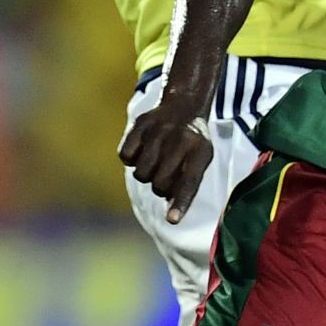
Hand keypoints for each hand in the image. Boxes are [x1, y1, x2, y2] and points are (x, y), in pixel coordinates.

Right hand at [119, 98, 214, 223]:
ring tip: (155, 160)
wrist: (183, 105)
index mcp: (200, 151)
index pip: (189, 182)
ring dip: (145, 174)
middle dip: (159, 187)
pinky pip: (126, 156)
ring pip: (141, 173)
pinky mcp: (140, 124)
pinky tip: (142, 148)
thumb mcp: (199, 161)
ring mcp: (160, 130)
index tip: (172, 220)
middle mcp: (181, 139)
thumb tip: (171, 217)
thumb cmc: (191, 144)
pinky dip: (130, 158)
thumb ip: (186, 188)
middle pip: (160, 183)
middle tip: (164, 173)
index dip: (180, 202)